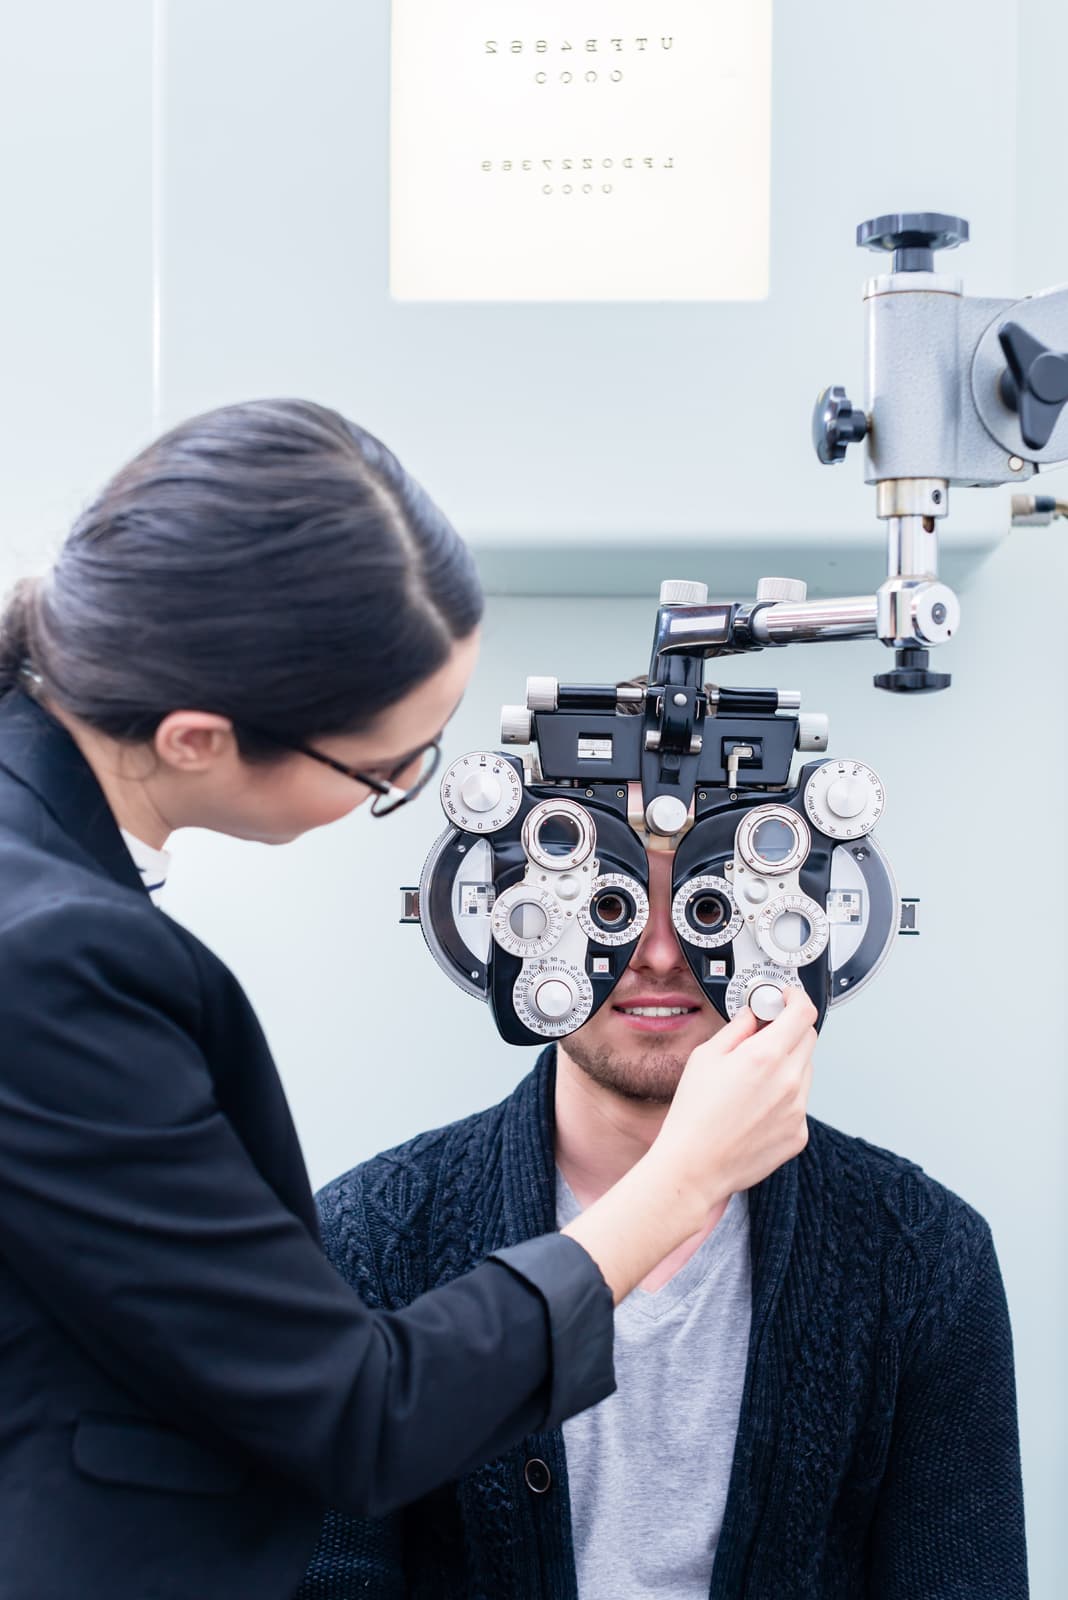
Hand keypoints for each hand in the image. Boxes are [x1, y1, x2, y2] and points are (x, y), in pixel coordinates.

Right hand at [648, 989, 816, 1216]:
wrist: (696, 1165)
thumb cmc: (694, 1114)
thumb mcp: (705, 1056)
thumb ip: (737, 1029)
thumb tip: (753, 1016)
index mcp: (766, 1056)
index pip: (803, 1012)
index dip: (795, 998)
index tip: (786, 999)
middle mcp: (790, 1081)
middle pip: (809, 1038)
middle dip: (790, 1029)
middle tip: (765, 1036)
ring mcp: (799, 1109)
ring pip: (805, 1071)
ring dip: (788, 1064)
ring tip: (753, 1081)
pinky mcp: (799, 1133)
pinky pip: (800, 1103)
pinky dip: (785, 1097)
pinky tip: (755, 1108)